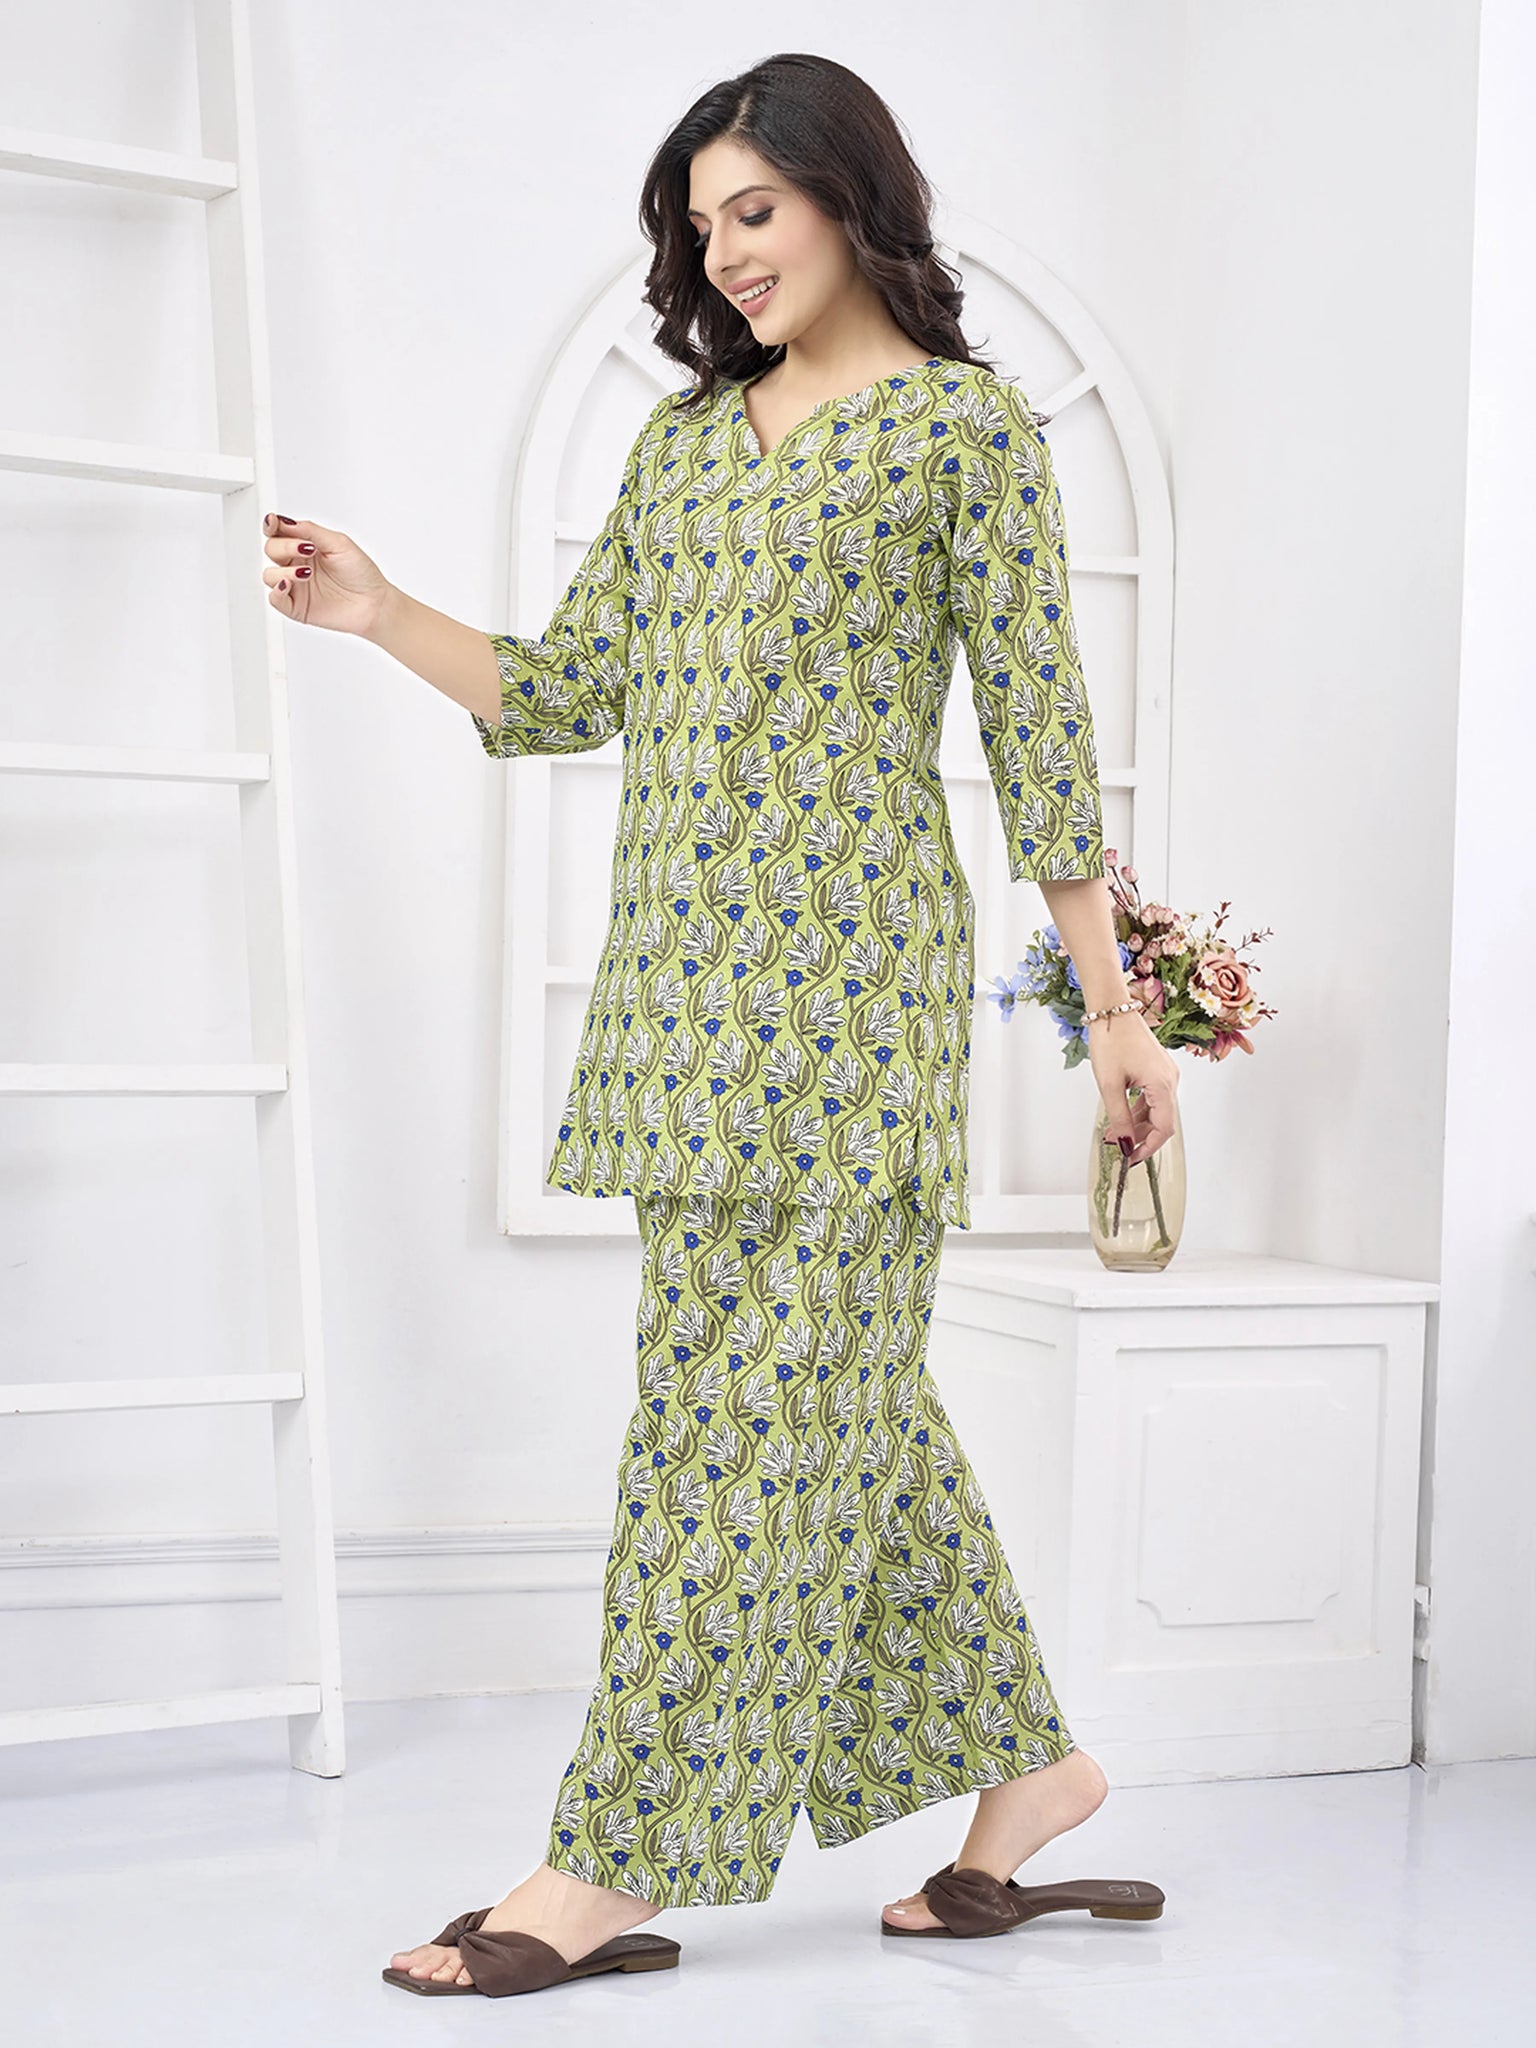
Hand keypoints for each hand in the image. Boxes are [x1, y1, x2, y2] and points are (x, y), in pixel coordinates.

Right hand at [261, 511, 392, 635]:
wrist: (374, 603)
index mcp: (305, 546)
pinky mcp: (296, 607)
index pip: (279, 532)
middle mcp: (297, 564)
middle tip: (306, 549)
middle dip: (284, 547)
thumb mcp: (339, 543)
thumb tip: (286, 522)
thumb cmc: (361, 573)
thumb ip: (311, 530)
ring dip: (283, 570)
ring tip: (306, 573)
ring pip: (269, 575)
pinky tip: (290, 585)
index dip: (271, 525)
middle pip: (271, 550)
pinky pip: (275, 599)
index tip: (273, 522)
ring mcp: (296, 586)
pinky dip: (277, 591)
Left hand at [1089, 1011, 1179, 1162]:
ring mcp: (1165, 1073)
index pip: (1164, 1129)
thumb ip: (1119, 1118)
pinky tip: (1122, 1115)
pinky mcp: (1157, 1068)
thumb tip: (1125, 1143)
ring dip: (1138, 1124)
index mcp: (1163, 1085)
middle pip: (1162, 1120)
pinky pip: (1152, 1096)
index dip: (1148, 1147)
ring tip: (1114, 1133)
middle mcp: (1170, 1079)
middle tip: (1119, 1147)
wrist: (1111, 1009)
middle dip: (1141, 1137)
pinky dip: (1139, 1109)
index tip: (1131, 1158)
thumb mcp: (1110, 1085)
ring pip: (1156, 1109)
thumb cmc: (1111, 1040)